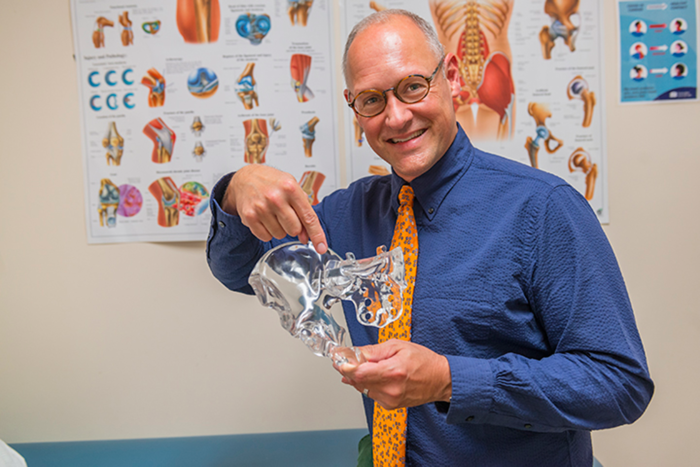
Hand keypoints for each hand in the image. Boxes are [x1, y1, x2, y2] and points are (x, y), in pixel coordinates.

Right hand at [222, 165, 326, 253]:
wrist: (245, 178)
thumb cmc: (271, 182)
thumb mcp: (292, 187)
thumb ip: (302, 210)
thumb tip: (306, 236)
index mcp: (290, 188)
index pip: (309, 217)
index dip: (317, 235)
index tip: (322, 247)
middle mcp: (276, 198)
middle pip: (294, 230)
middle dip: (293, 226)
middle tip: (285, 214)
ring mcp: (261, 207)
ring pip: (280, 235)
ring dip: (279, 228)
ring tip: (273, 214)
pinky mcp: (249, 216)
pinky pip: (265, 237)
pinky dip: (267, 231)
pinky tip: (264, 218)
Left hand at [336, 340, 451, 409]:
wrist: (441, 380)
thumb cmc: (423, 361)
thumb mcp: (398, 346)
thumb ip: (374, 351)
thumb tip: (354, 353)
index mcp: (393, 372)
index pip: (359, 373)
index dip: (345, 366)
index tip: (337, 359)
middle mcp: (390, 389)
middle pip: (358, 381)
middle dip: (348, 370)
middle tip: (343, 359)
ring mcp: (390, 400)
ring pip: (362, 388)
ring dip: (358, 377)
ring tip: (362, 365)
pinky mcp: (390, 406)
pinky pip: (371, 394)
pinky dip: (368, 384)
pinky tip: (373, 376)